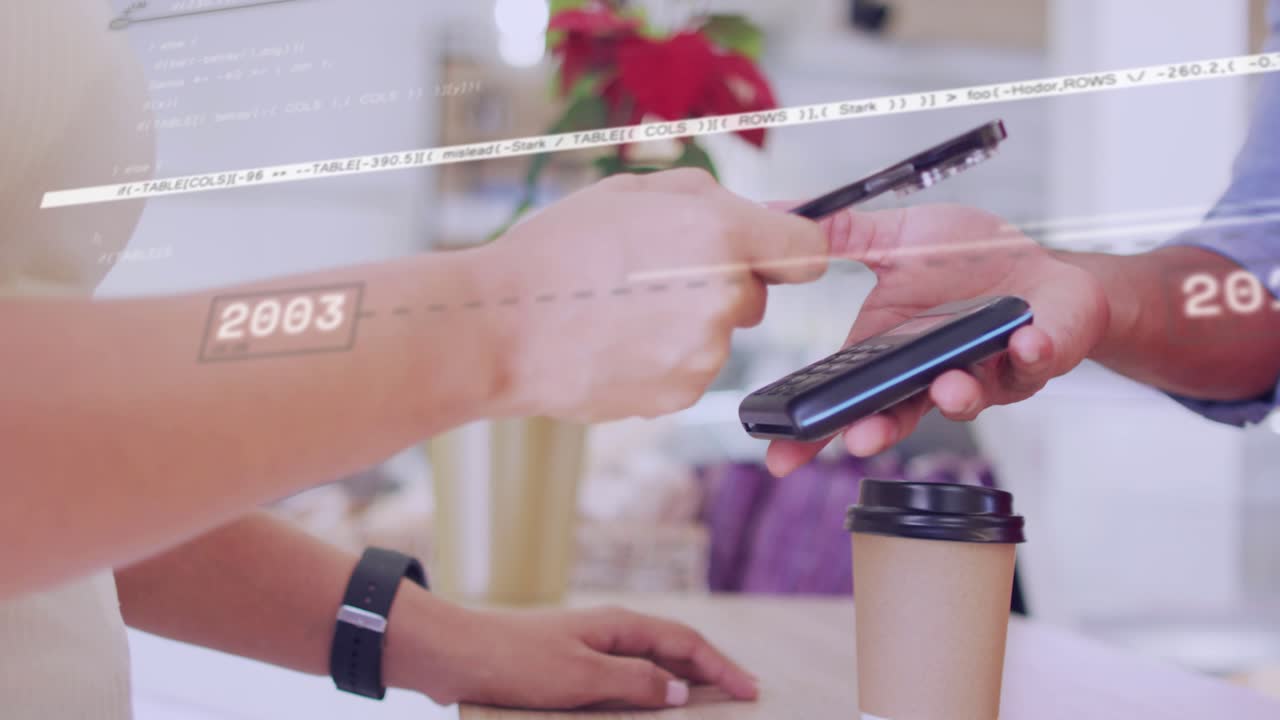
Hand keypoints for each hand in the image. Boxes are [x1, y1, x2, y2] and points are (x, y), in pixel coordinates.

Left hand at [399, 600, 757, 710]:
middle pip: (672, 650)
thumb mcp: (581, 677)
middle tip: (742, 695)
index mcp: (618, 626)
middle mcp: (608, 633)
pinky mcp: (568, 670)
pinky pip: (622, 680)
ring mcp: (589, 649)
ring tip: (706, 704)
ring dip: (679, 683)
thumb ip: (634, 683)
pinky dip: (646, 693)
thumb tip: (679, 689)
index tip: (751, 690)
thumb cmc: (516, 662)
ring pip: (648, 666)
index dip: (721, 666)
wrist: (456, 655)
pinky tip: (648, 710)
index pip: (685, 642)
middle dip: (709, 671)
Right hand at [475, 168, 827, 422]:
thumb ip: (708, 199)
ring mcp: (704, 354)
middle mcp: (724, 299)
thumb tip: (759, 212)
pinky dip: (662, 358)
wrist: (501, 328)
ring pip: (718, 334)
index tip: (774, 251)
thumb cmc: (555, 253)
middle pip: (756, 295)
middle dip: (721, 284)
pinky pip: (689, 368)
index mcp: (720, 237)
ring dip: (686, 323)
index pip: (807, 249)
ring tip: (620, 310)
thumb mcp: (631, 194)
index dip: (788, 247)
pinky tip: (614, 342)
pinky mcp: (681, 395)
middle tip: (652, 274)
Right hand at [765, 204, 1109, 476]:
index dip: (812, 431)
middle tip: (858, 439)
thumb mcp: (898, 238)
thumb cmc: (971, 260)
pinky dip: (1030, 354)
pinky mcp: (1035, 360)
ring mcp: (983, 373)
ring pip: (965, 398)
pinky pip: (1033, 363)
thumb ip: (844, 235)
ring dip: (956, 398)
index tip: (781, 454)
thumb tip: (780, 217)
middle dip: (877, 430)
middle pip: (896, 414)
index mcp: (890, 350)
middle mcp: (931, 374)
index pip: (843, 396)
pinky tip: (1026, 342)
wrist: (1042, 264)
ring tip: (949, 387)